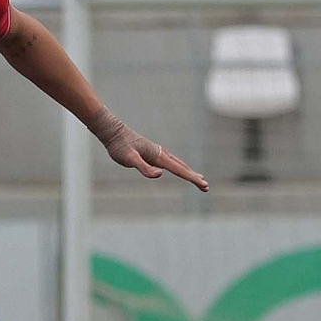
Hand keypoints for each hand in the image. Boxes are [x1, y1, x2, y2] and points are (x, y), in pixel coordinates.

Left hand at [89, 108, 207, 190]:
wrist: (114, 133)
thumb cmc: (120, 147)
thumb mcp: (129, 159)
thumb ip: (144, 168)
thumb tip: (160, 175)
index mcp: (159, 156)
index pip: (180, 170)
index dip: (192, 178)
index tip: (204, 185)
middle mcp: (162, 153)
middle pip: (183, 167)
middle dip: (194, 177)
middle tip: (206, 187)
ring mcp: (159, 153)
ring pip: (179, 164)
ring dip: (189, 172)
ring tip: (199, 179)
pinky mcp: (154, 153)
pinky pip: (172, 162)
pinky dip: (181, 167)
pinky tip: (181, 170)